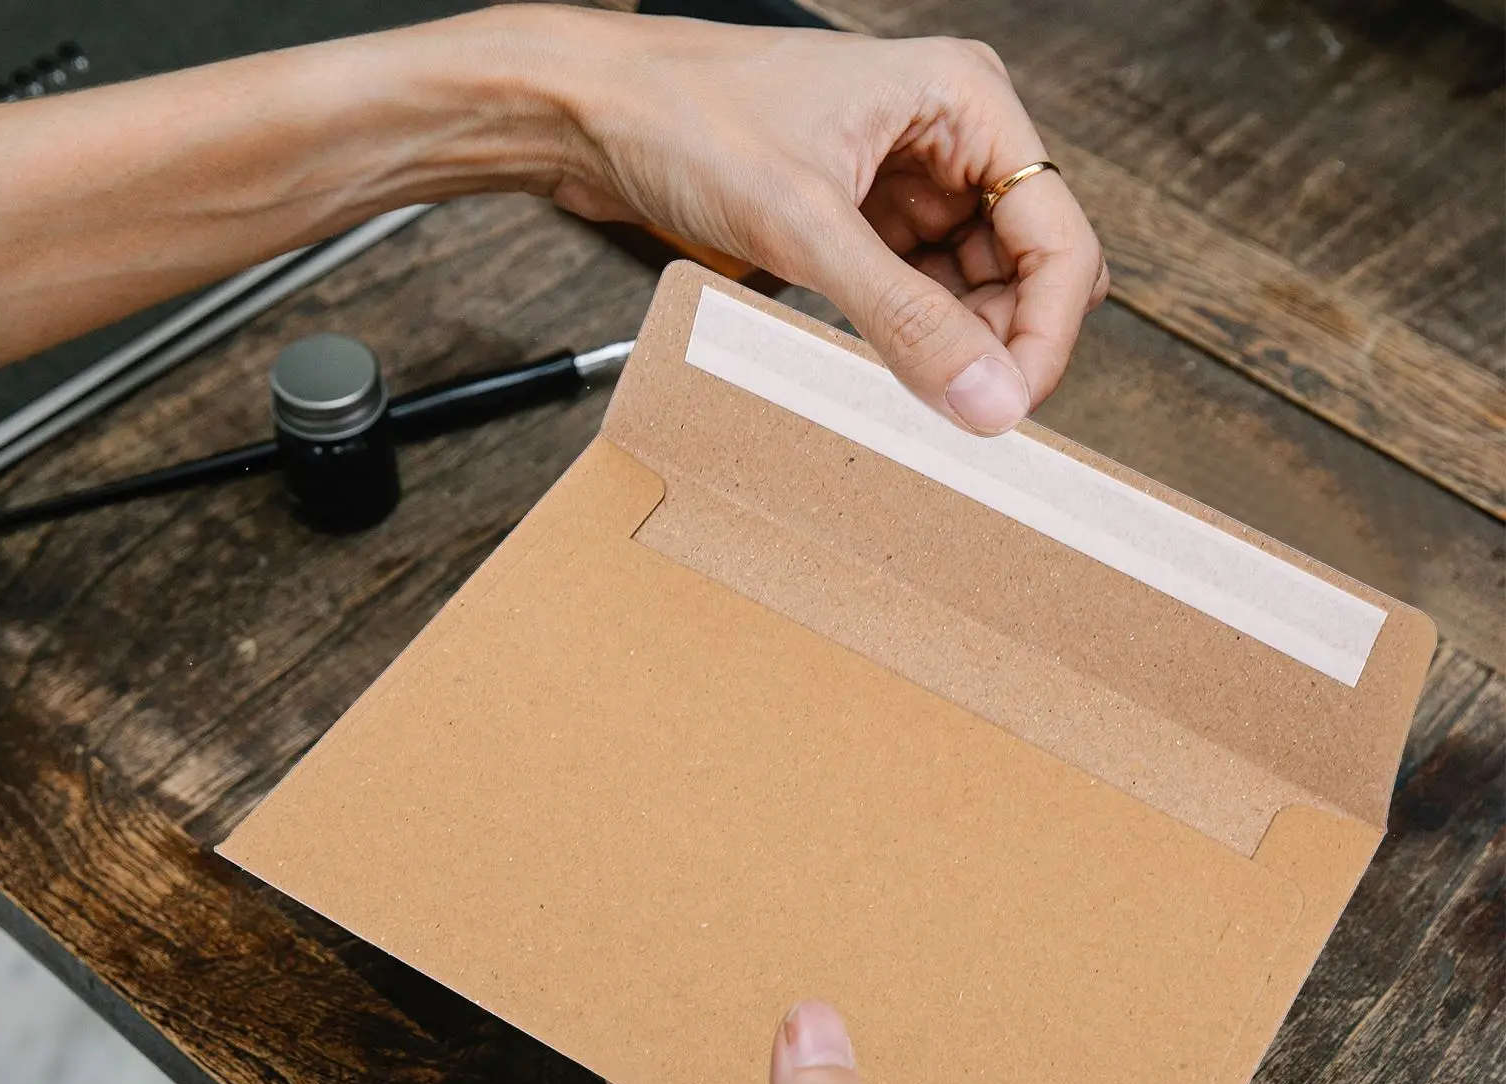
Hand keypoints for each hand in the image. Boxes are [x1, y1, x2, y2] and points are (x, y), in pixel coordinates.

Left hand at [552, 13, 1108, 432]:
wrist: (595, 115)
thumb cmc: (689, 118)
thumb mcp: (807, 227)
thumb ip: (905, 320)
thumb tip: (987, 398)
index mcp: (964, 101)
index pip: (1057, 235)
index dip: (1046, 331)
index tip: (1013, 406)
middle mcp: (949, 137)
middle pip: (1026, 267)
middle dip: (1004, 343)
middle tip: (966, 414)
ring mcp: (907, 180)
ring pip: (976, 289)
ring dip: (957, 348)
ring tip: (920, 395)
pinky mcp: (864, 219)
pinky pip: (919, 295)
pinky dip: (914, 339)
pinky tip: (891, 370)